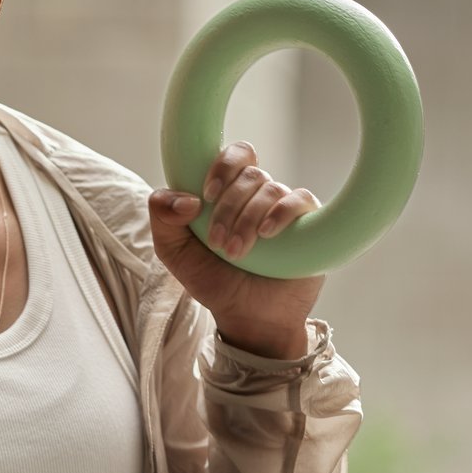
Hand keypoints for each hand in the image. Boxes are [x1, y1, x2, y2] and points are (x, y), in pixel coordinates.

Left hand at [149, 141, 325, 355]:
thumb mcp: (175, 253)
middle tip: (218, 243)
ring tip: (236, 252)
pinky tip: (267, 234)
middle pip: (249, 174)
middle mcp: (258, 195)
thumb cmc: (213, 280)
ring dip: (247, 219)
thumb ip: (163, 218)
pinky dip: (281, 212)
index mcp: (228, 192)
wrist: (248, 316)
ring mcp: (284, 207)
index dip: (222, 166)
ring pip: (270, 189)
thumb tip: (187, 199)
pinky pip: (299, 199)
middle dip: (228, 208)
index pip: (234, 156)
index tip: (206, 196)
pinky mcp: (308, 223)